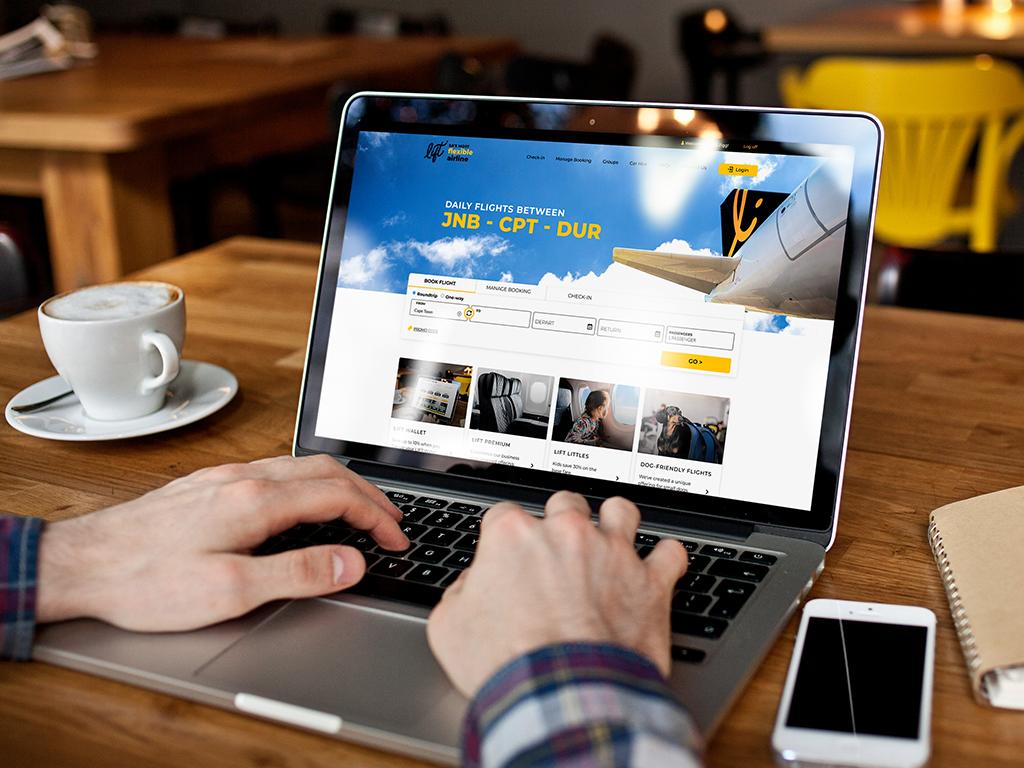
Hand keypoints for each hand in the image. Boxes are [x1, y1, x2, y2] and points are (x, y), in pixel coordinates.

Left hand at [36, 454, 407, 630]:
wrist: (83, 563)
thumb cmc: (146, 581)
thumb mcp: (229, 591)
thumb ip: (297, 574)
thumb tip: (352, 563)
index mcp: (255, 500)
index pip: (338, 496)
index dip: (377, 517)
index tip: (396, 540)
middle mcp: (243, 478)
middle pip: (326, 471)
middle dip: (368, 494)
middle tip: (392, 521)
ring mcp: (224, 477)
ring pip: (300, 466)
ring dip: (339, 485)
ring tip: (359, 508)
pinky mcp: (208, 484)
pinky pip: (275, 470)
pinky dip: (308, 483)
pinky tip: (302, 502)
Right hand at [426, 491, 687, 697]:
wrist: (560, 695)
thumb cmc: (508, 664)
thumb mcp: (449, 629)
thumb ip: (458, 593)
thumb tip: (468, 588)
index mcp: (513, 536)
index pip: (504, 515)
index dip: (504, 537)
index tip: (508, 555)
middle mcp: (566, 534)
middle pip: (564, 503)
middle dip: (560, 522)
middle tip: (557, 550)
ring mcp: (612, 553)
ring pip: (620, 511)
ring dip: (614, 523)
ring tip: (610, 540)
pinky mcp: (650, 582)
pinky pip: (670, 553)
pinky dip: (666, 559)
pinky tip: (658, 567)